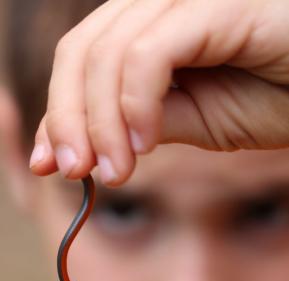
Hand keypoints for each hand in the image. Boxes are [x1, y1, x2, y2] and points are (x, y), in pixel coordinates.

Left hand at [30, 0, 288, 185]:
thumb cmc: (271, 98)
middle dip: (67, 121)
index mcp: (147, 29)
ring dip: (102, 125)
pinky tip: (145, 144)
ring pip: (108, 55)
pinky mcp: (215, 5)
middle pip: (80, 54)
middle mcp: (158, 4)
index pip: (79, 63)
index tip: (47, 164)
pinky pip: (151, 54)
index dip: (57, 114)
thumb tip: (83, 146)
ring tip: (114, 173)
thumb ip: (137, 125)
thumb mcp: (191, 121)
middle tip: (74, 174)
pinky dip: (137, 104)